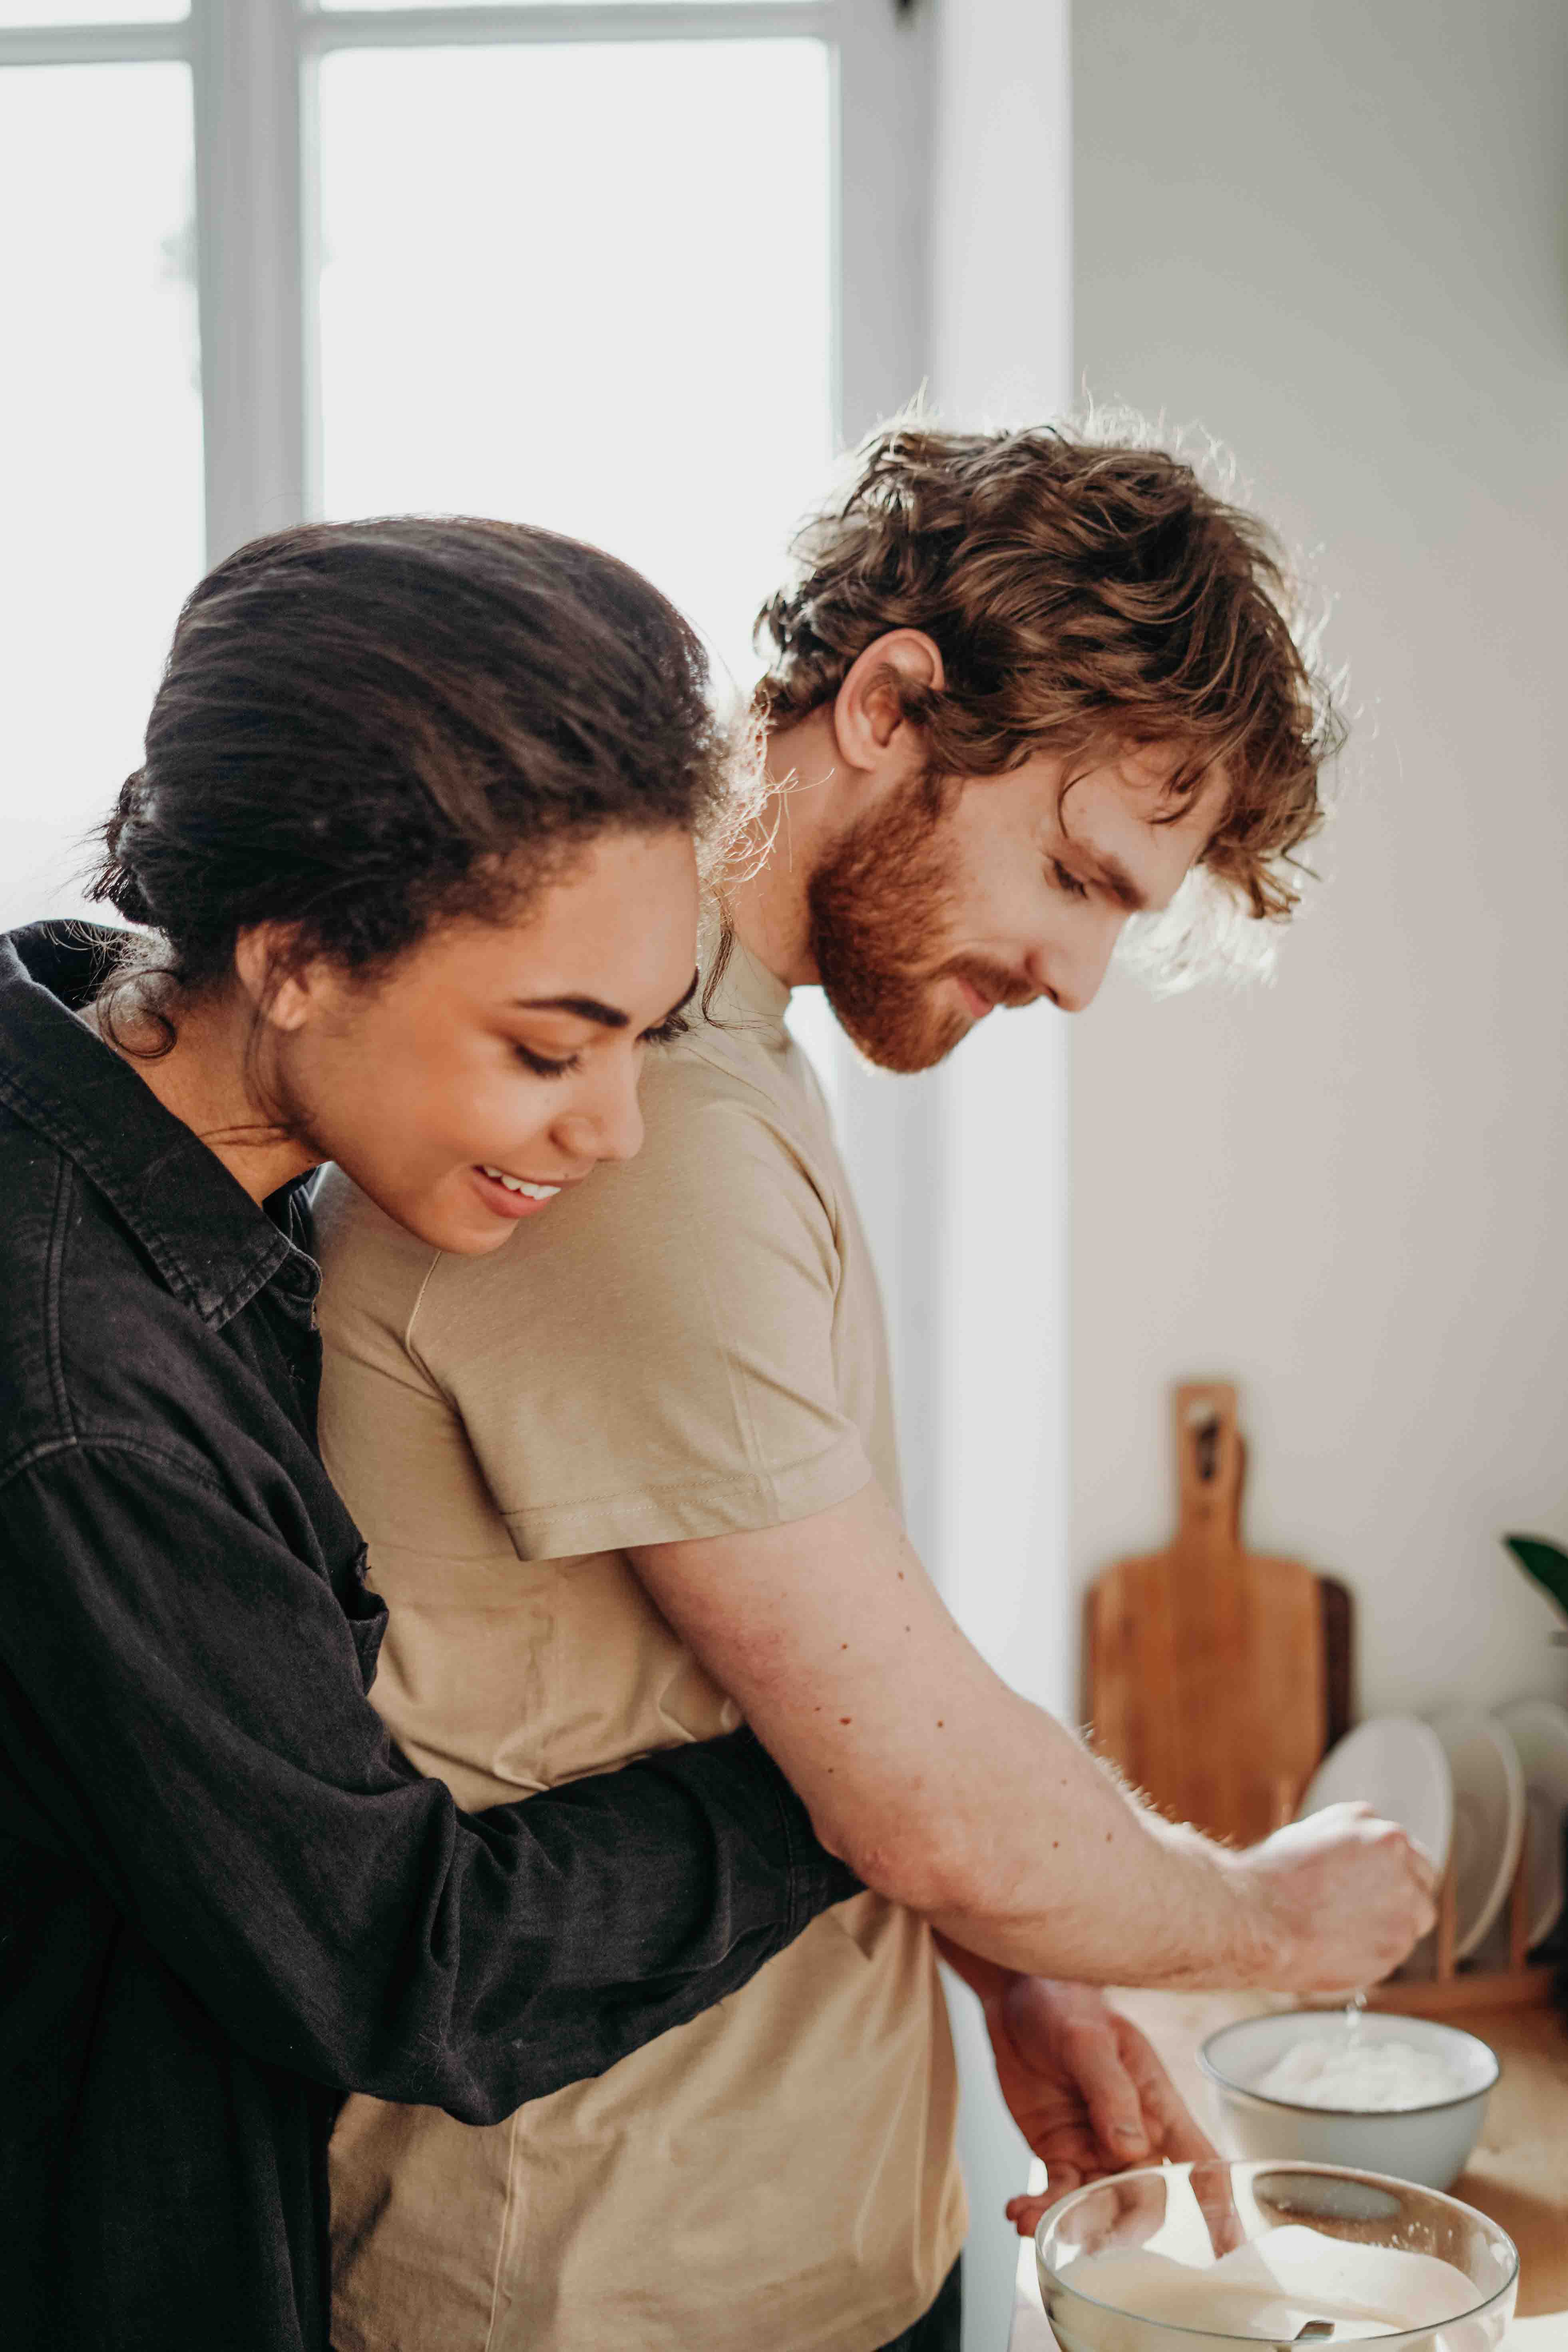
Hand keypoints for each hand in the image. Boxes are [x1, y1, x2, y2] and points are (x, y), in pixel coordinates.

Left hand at [979, 1978, 1217, 2239]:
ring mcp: (1096, 2150)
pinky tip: (1018, 2212)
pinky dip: (1038, 2209)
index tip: (1227, 2250)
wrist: (1017, 1998)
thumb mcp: (1087, 2040)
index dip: (1219, 2207)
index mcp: (1158, 2106)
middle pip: (1144, 2201)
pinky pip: (1056, 2194)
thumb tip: (1129, 2147)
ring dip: (1066, 2222)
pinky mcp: (1060, 2154)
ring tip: (1029, 2221)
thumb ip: (1110, 2091)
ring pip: (1095, 2205)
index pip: (1200, 2163)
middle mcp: (1134, 2138)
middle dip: (1120, 2228)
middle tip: (1087, 2239)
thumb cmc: (1067, 2005)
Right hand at [1235, 1803, 1437, 1990]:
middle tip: (1368, 1908)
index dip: (1392, 1869)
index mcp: (1380, 1831)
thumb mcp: (1314, 1834)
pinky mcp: (1395, 1946)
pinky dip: (1377, 1951)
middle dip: (1403, 1894)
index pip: (1408, 1851)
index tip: (1375, 1882)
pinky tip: (1341, 1946)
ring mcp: (1402, 1906)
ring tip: (1349, 1928)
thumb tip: (1365, 1855)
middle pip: (1423, 1883)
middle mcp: (1400, 1863)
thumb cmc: (1274, 1876)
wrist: (1258, 1919)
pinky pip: (1396, 1950)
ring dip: (1393, 1924)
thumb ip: (1352, 1840)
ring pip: (1415, 1919)